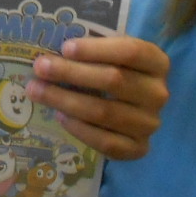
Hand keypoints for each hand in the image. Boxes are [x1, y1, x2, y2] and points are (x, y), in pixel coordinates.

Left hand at [27, 35, 168, 159]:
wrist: (132, 110)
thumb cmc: (116, 72)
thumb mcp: (112, 55)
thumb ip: (92, 51)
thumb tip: (52, 50)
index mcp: (157, 62)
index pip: (130, 51)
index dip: (97, 49)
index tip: (65, 47)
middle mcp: (158, 93)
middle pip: (113, 80)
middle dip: (71, 73)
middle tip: (40, 67)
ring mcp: (150, 123)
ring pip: (104, 112)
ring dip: (65, 101)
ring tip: (37, 91)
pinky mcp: (139, 148)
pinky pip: (106, 142)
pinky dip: (80, 129)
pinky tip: (59, 116)